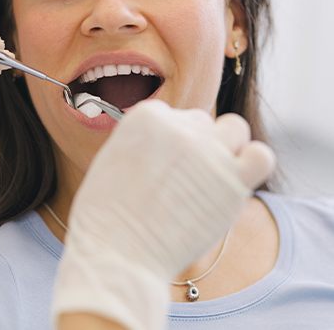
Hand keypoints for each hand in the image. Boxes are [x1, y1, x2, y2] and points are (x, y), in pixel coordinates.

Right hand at [53, 100, 274, 329]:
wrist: (117, 252)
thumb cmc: (107, 214)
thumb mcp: (113, 157)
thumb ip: (145, 141)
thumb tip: (170, 143)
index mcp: (147, 116)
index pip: (173, 115)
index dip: (168, 142)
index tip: (160, 167)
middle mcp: (179, 127)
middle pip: (202, 122)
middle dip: (195, 146)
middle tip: (182, 180)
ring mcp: (209, 152)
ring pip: (235, 129)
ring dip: (227, 147)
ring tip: (210, 177)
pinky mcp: (234, 182)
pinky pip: (261, 157)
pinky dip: (252, 164)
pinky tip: (235, 183)